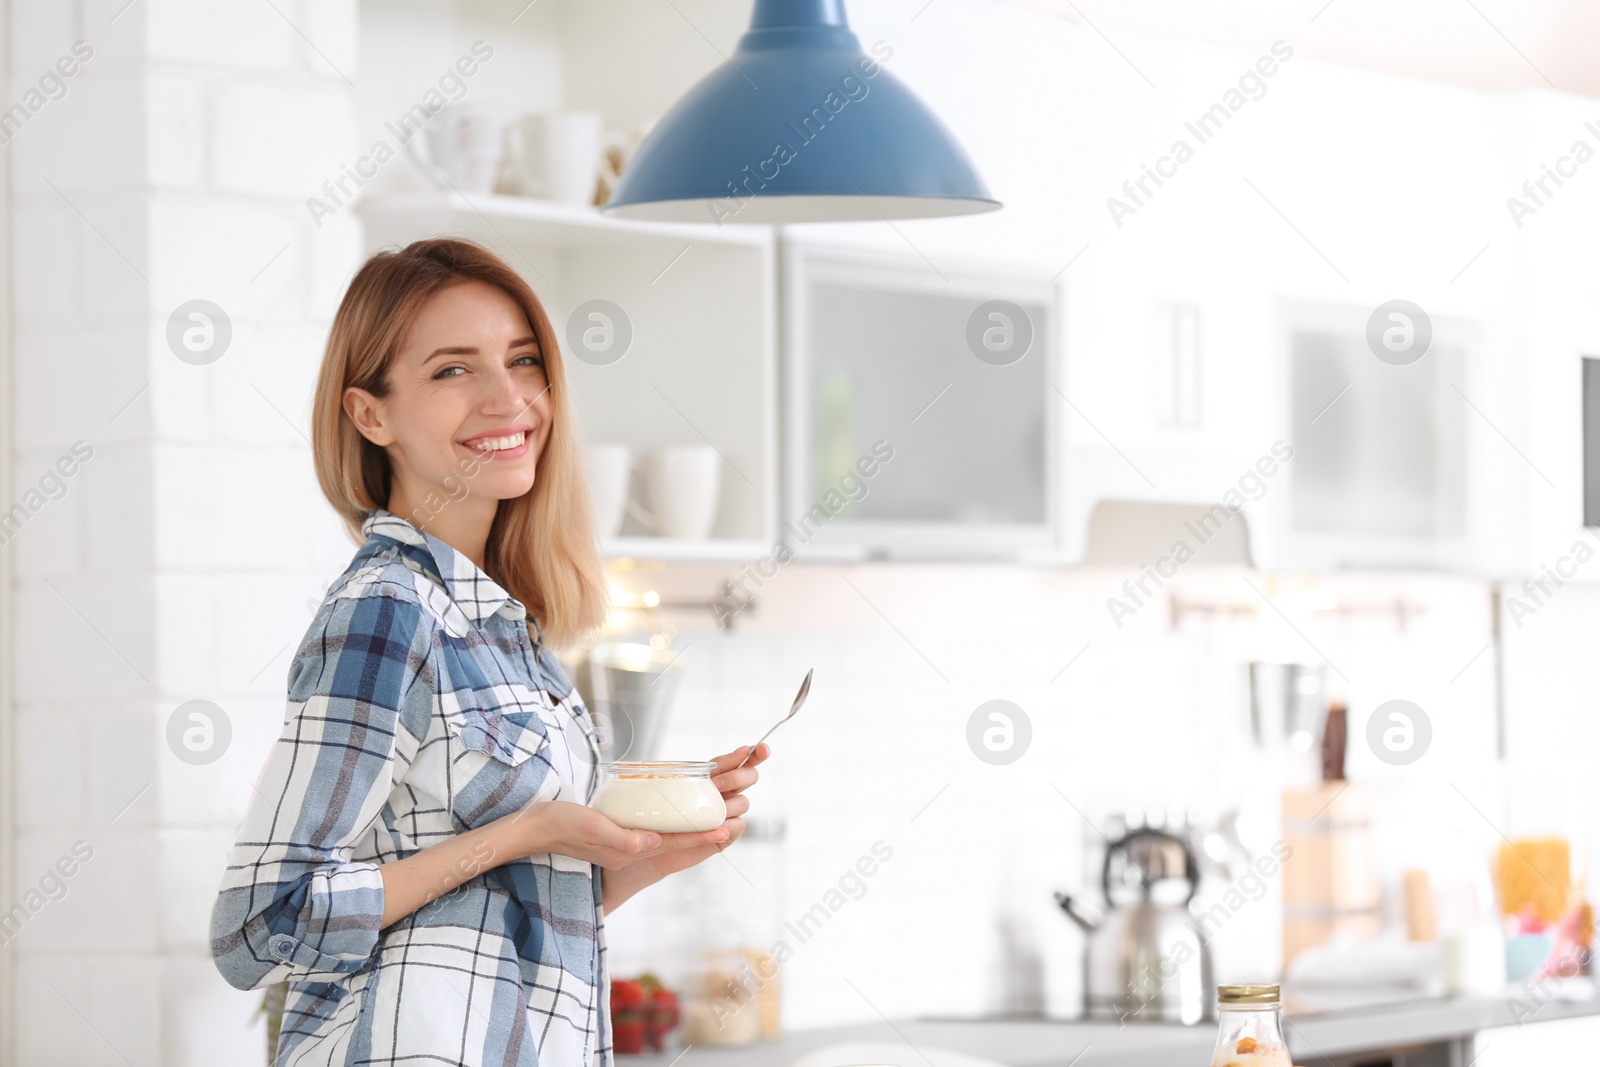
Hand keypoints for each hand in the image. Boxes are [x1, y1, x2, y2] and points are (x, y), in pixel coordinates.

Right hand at [499, 799, 723, 870]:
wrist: (535, 829)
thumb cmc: (560, 826)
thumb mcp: (592, 829)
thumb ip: (623, 838)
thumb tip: (651, 842)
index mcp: (630, 849)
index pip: (675, 843)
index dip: (703, 837)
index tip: (729, 830)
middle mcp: (634, 847)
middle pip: (681, 839)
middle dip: (709, 830)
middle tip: (739, 816)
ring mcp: (629, 841)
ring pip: (673, 834)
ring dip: (698, 825)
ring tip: (725, 813)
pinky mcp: (622, 832)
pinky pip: (658, 828)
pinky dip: (678, 822)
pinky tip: (687, 811)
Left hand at [628, 743, 769, 881]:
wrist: (653, 847)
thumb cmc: (658, 814)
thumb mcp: (667, 790)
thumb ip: (683, 776)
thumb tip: (700, 770)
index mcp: (713, 776)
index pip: (734, 760)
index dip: (750, 753)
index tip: (757, 748)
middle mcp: (724, 793)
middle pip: (749, 776)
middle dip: (739, 776)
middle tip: (716, 784)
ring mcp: (727, 813)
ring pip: (743, 802)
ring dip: (730, 804)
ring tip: (710, 810)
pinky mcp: (725, 835)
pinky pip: (738, 825)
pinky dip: (729, 825)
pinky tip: (717, 828)